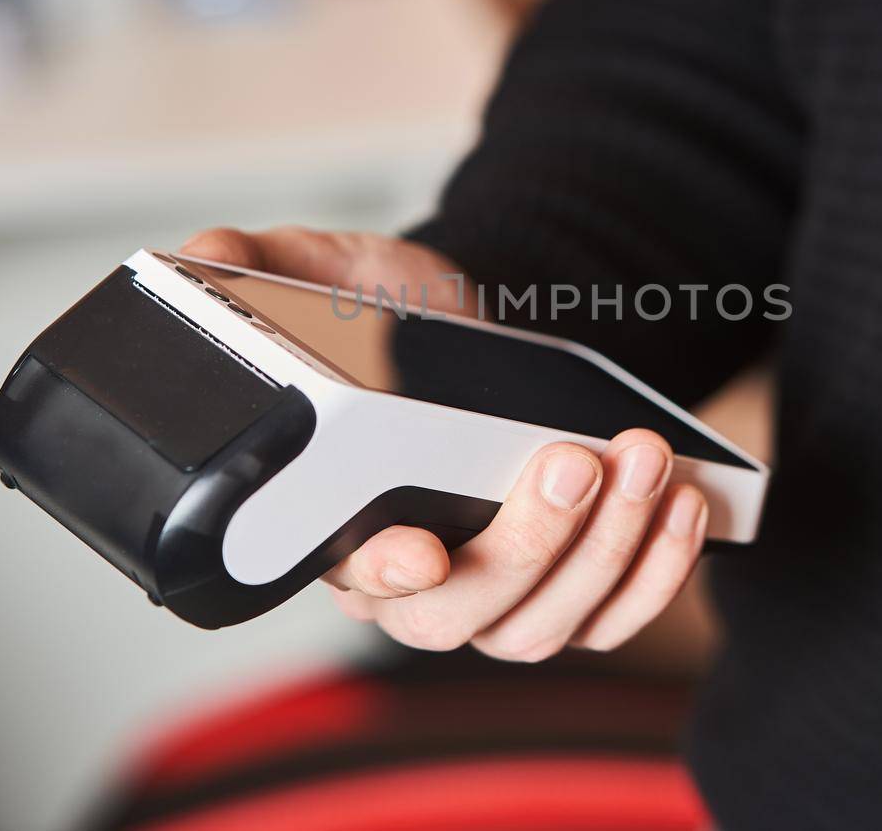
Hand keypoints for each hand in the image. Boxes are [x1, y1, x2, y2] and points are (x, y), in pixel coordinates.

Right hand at [179, 226, 709, 657]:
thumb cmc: (387, 313)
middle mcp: (417, 581)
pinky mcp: (570, 584)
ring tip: (645, 457)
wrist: (471, 323)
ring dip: (611, 549)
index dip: (386, 576)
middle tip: (573, 457)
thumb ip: (252, 267)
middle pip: (469, 615)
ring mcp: (498, 592)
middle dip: (532, 545)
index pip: (351, 579)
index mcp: (336, 524)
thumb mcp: (317, 272)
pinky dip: (659, 572)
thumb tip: (197, 259)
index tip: (421, 546)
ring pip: (549, 621)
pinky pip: (618, 614)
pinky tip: (684, 502)